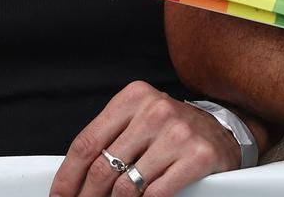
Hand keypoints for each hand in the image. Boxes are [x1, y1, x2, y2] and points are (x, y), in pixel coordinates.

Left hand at [51, 81, 241, 196]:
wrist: (224, 130)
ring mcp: (179, 134)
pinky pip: (155, 194)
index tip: (59, 196)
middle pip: (103, 167)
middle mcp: (156, 111)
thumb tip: (74, 180)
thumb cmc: (173, 130)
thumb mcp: (139, 122)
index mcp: (134, 97)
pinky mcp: (198, 156)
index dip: (67, 177)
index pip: (87, 143)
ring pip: (126, 186)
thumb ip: (109, 141)